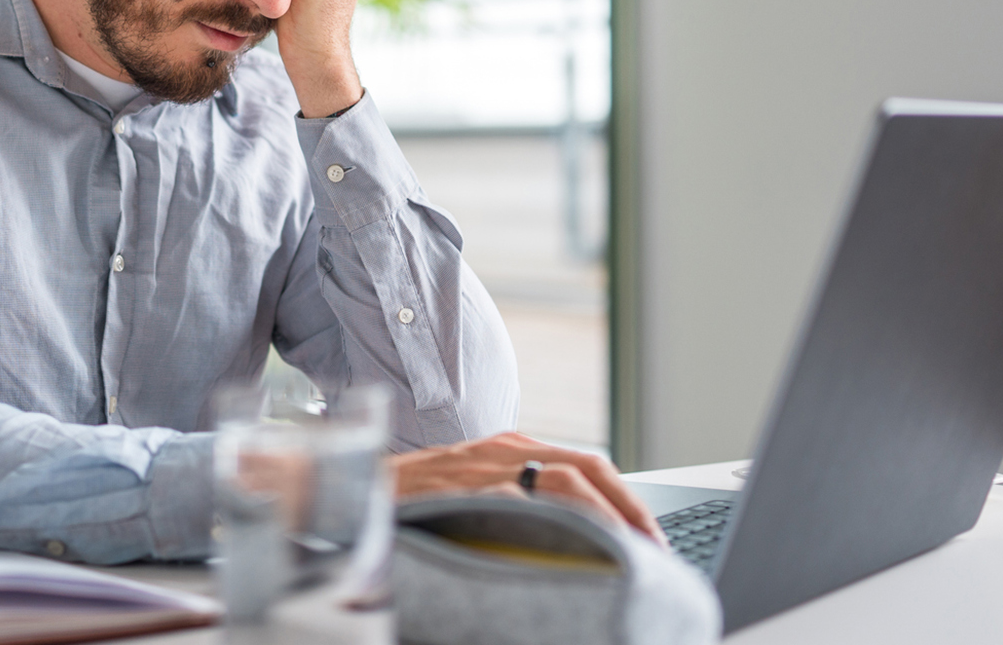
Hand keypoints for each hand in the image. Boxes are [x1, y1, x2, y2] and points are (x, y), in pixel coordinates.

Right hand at [391, 431, 666, 543]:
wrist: (349, 491)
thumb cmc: (409, 501)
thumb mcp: (470, 491)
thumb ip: (513, 500)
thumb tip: (569, 534)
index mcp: (509, 448)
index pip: (587, 463)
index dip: (626, 500)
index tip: (649, 537)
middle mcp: (501, 451)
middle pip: (588, 468)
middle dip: (630, 509)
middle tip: (653, 550)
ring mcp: (481, 469)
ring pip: (564, 482)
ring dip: (605, 519)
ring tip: (626, 554)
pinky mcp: (459, 490)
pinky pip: (520, 505)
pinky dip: (555, 526)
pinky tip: (573, 552)